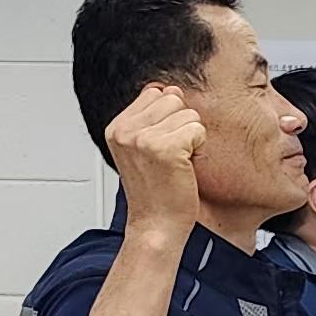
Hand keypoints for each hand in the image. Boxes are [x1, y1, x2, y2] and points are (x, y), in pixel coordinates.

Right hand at [105, 84, 204, 237]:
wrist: (156, 226)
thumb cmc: (155, 193)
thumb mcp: (142, 150)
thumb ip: (150, 118)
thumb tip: (170, 88)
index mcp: (117, 127)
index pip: (155, 93)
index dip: (167, 119)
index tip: (160, 149)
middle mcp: (125, 130)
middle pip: (172, 98)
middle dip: (180, 125)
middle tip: (171, 157)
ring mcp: (142, 138)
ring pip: (188, 113)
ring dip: (191, 138)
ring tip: (177, 163)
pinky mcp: (164, 148)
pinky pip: (197, 129)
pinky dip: (198, 148)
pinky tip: (184, 167)